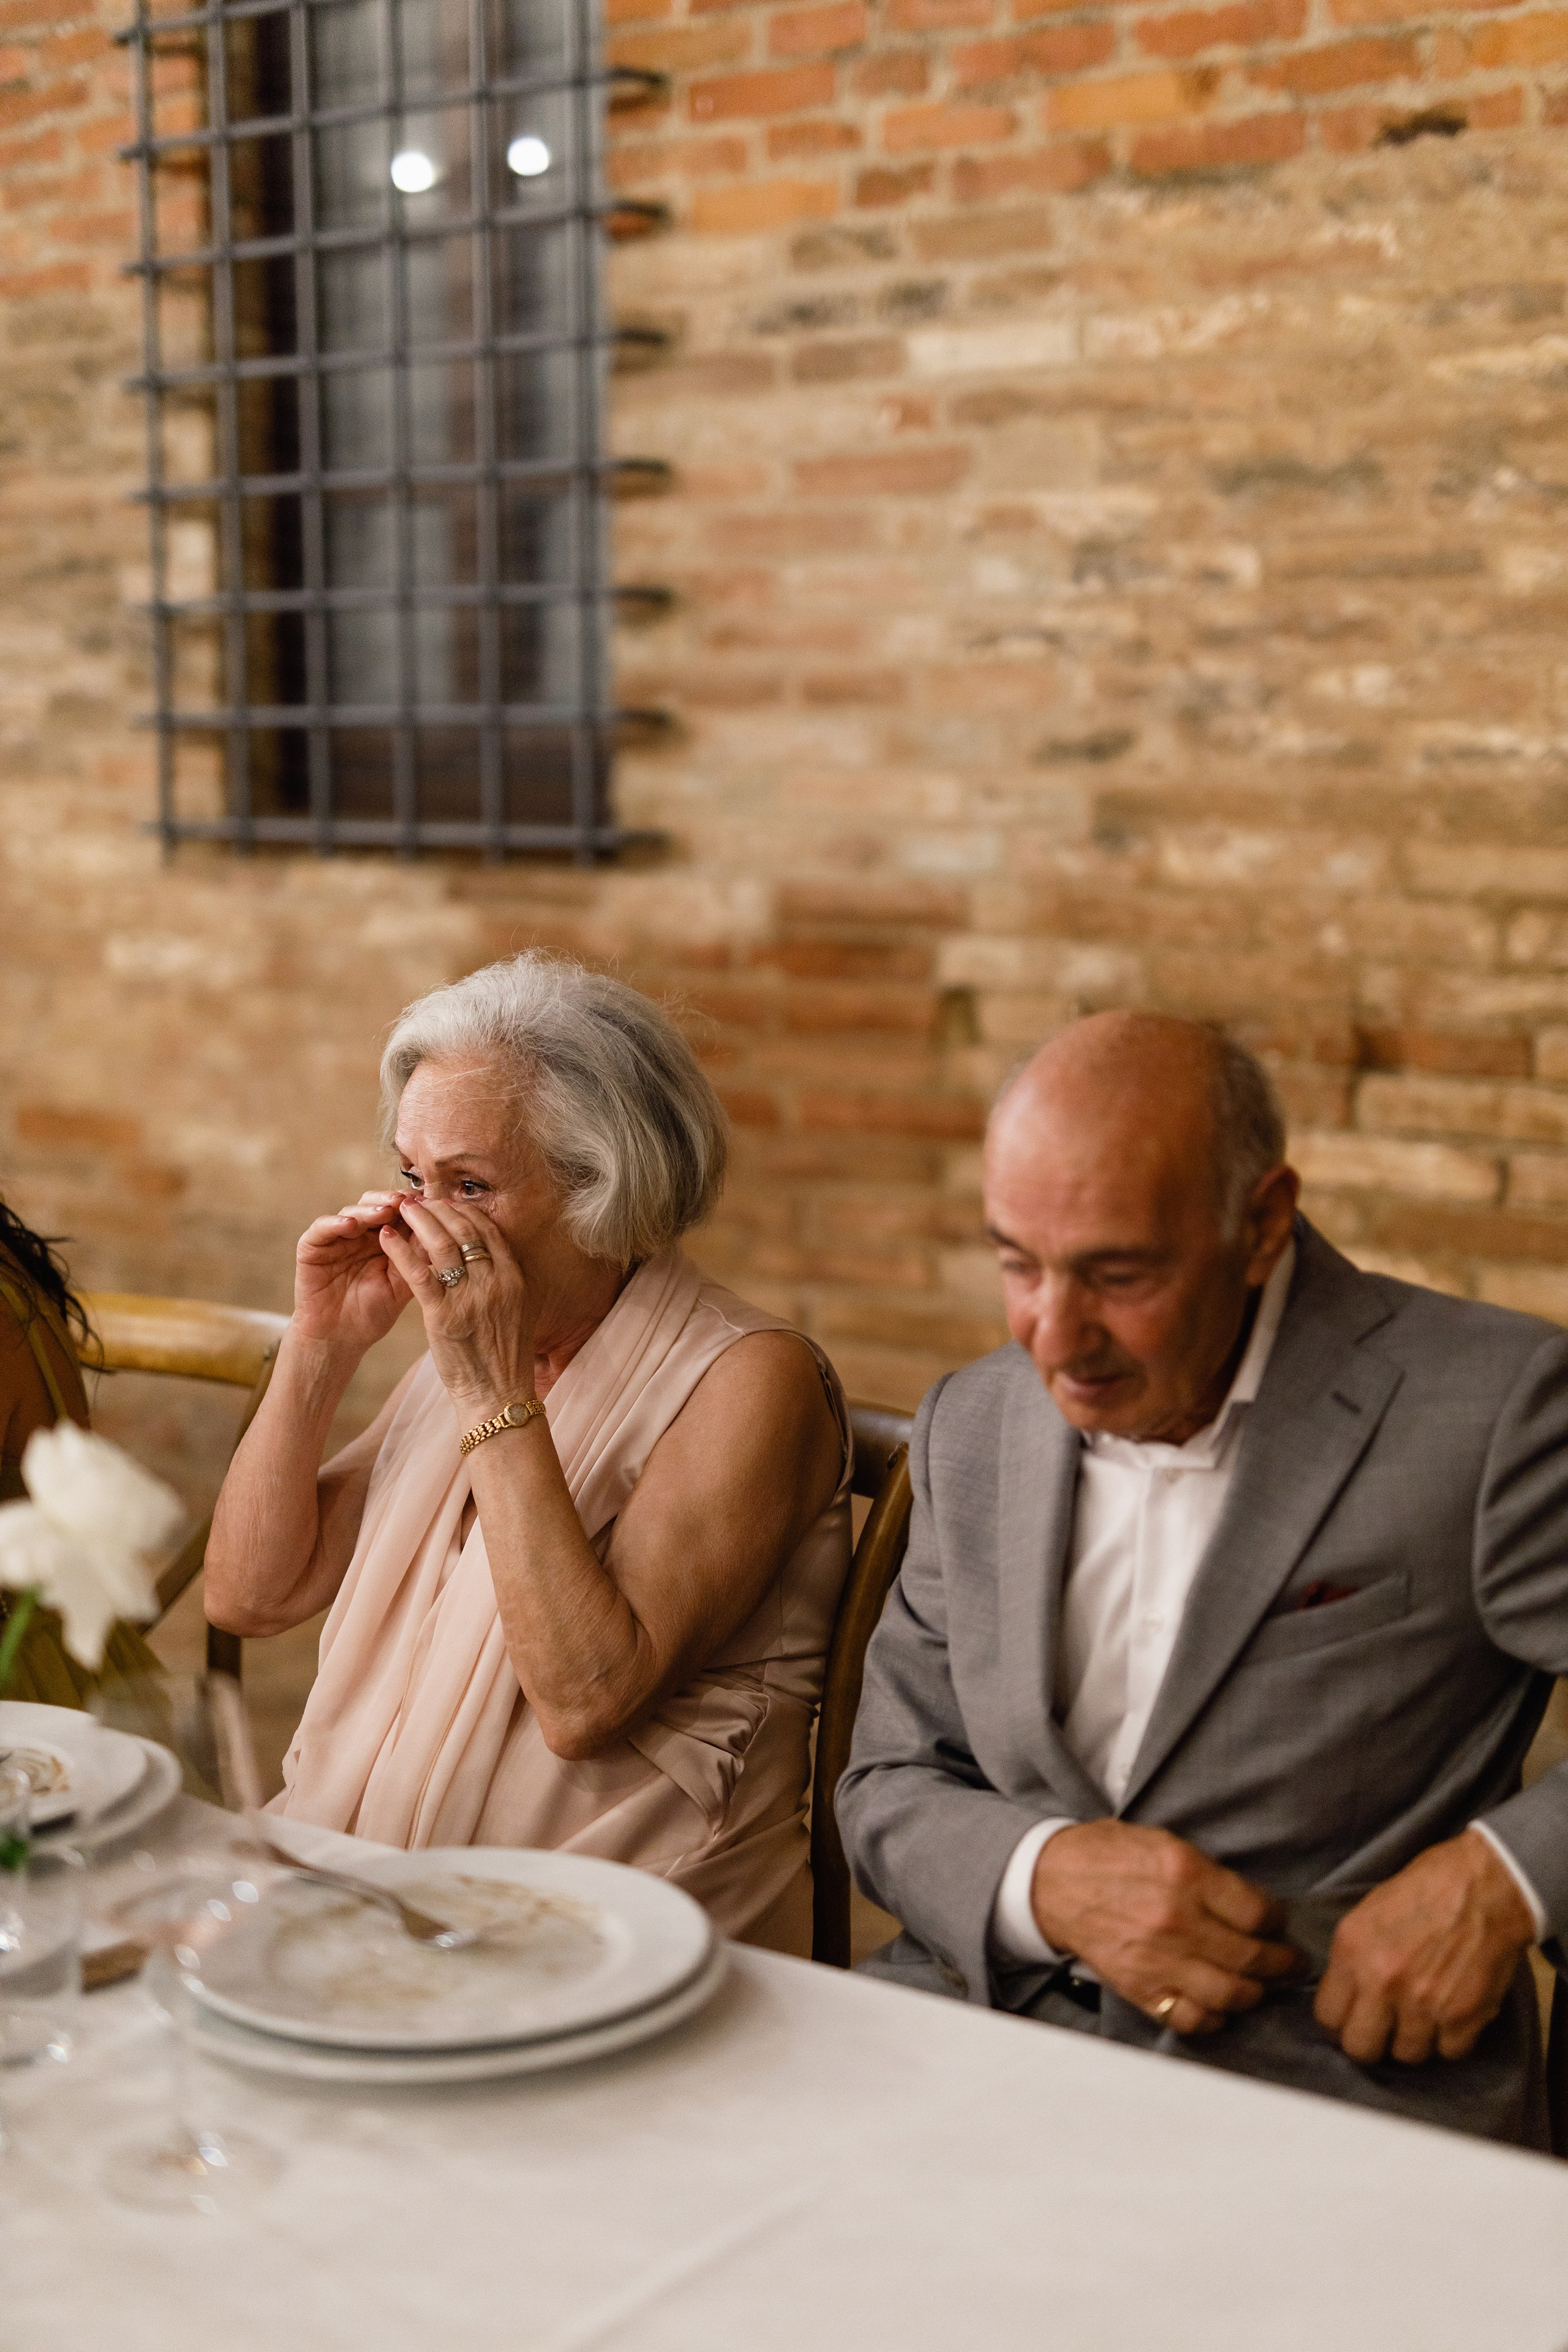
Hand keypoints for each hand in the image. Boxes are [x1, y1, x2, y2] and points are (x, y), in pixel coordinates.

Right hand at [293, 1192, 414, 1353]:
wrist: (341, 1338)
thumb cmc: (372, 1312)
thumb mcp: (401, 1284)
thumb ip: (415, 1259)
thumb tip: (441, 1231)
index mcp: (383, 1240)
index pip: (397, 1212)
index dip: (411, 1207)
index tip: (427, 1203)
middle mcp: (359, 1234)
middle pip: (374, 1204)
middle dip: (391, 1201)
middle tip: (405, 1202)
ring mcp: (335, 1239)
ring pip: (351, 1211)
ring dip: (368, 1210)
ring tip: (384, 1212)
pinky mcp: (312, 1247)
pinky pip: (321, 1228)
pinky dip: (335, 1223)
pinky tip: (351, 1225)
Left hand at [379, 1195, 538, 1417]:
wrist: (497, 1395)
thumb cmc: (503, 1358)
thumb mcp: (514, 1312)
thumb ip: (501, 1282)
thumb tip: (487, 1256)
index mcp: (514, 1278)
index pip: (488, 1230)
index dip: (464, 1210)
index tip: (446, 1202)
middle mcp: (494, 1282)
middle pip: (465, 1229)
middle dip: (440, 1208)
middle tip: (420, 1199)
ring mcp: (470, 1298)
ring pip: (441, 1244)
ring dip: (419, 1220)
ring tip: (402, 1209)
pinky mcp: (443, 1316)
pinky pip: (417, 1273)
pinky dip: (399, 1250)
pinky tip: (384, 1237)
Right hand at [1031, 1821, 1300, 2035]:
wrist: (1053, 1882)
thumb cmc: (1111, 1856)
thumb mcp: (1166, 1844)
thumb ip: (1212, 1876)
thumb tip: (1257, 1906)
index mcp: (1185, 1874)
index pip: (1259, 1912)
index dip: (1279, 1921)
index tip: (1281, 1923)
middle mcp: (1176, 1920)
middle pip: (1252, 1956)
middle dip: (1282, 1963)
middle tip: (1292, 1963)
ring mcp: (1158, 1959)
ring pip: (1229, 1993)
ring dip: (1254, 1993)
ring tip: (1261, 1985)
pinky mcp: (1140, 1987)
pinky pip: (1190, 2018)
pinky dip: (1213, 2018)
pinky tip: (1220, 2006)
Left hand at [1313, 1831, 1534, 2064]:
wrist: (1485, 1885)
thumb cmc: (1425, 1888)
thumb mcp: (1367, 1912)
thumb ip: (1352, 1959)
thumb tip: (1345, 1996)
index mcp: (1353, 1952)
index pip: (1327, 2017)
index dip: (1339, 2022)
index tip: (1351, 2018)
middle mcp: (1383, 1983)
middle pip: (1361, 2049)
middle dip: (1370, 2041)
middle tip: (1384, 2026)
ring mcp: (1424, 2005)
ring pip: (1406, 2055)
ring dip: (1413, 2039)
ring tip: (1421, 2016)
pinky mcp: (1464, 2017)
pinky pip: (1448, 2052)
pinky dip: (1450, 2039)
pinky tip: (1450, 2014)